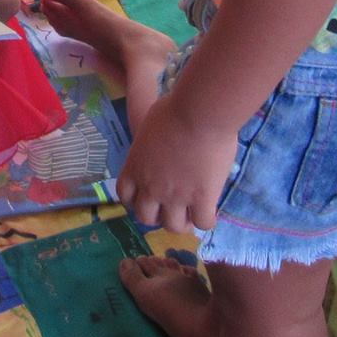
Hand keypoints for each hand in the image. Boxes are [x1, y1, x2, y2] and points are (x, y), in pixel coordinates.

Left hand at [117, 92, 240, 236]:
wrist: (199, 113)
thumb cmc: (175, 109)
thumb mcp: (150, 124)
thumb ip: (151, 142)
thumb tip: (162, 139)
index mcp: (135, 167)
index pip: (125, 196)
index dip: (135, 200)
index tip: (147, 197)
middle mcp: (151, 186)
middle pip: (146, 217)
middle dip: (157, 215)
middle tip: (171, 207)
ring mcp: (175, 196)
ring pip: (172, 226)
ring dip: (181, 222)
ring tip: (191, 213)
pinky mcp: (201, 199)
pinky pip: (202, 223)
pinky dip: (206, 220)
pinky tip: (210, 210)